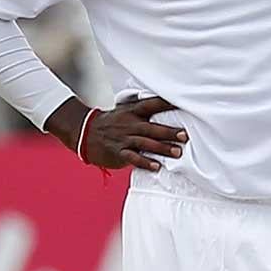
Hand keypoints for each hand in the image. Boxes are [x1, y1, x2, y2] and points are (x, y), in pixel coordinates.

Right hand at [47, 95, 183, 171]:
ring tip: (178, 152)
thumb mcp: (126, 111)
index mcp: (133, 111)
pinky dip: (145, 162)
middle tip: (185, 135)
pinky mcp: (118, 152)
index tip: (182, 103)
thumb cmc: (112, 123)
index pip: (152, 104)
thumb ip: (145, 109)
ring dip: (162, 148)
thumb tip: (169, 105)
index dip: (166, 103)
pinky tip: (157, 166)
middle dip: (169, 132)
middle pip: (152, 128)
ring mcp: (124, 138)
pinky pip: (133, 158)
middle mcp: (130, 124)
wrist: (86, 133)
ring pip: (146, 143)